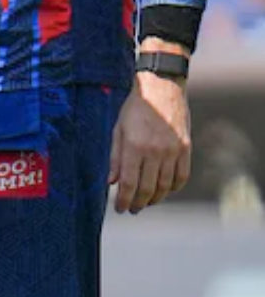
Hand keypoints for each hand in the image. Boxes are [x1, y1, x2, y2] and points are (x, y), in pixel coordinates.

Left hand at [110, 72, 192, 212]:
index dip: (124, 200)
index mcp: (134, 147)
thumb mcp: (118, 130)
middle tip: (132, 209)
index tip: (120, 209)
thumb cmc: (135, 108)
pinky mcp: (186, 147)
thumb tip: (111, 182)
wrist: (162, 87)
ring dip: (156, 198)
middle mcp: (155, 151)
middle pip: (147, 188)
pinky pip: (182, 175)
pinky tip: (166, 191)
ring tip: (147, 202)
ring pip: (166, 185)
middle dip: (138, 203)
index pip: (128, 183)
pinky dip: (174, 187)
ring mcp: (173, 150)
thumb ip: (115, 158)